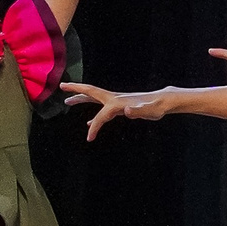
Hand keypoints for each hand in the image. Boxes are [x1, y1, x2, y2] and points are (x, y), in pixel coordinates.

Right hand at [62, 83, 178, 138]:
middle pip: (91, 92)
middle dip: (76, 90)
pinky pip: (103, 109)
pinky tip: (90, 122)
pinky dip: (94, 114)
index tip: (89, 138)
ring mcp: (117, 101)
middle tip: (62, 87)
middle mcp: (115, 99)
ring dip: (80, 99)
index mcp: (117, 102)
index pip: (101, 116)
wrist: (164, 102)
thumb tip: (127, 109)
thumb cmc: (157, 107)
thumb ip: (139, 110)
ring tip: (67, 101)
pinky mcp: (121, 105)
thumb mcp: (149, 111)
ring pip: (94, 99)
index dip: (95, 127)